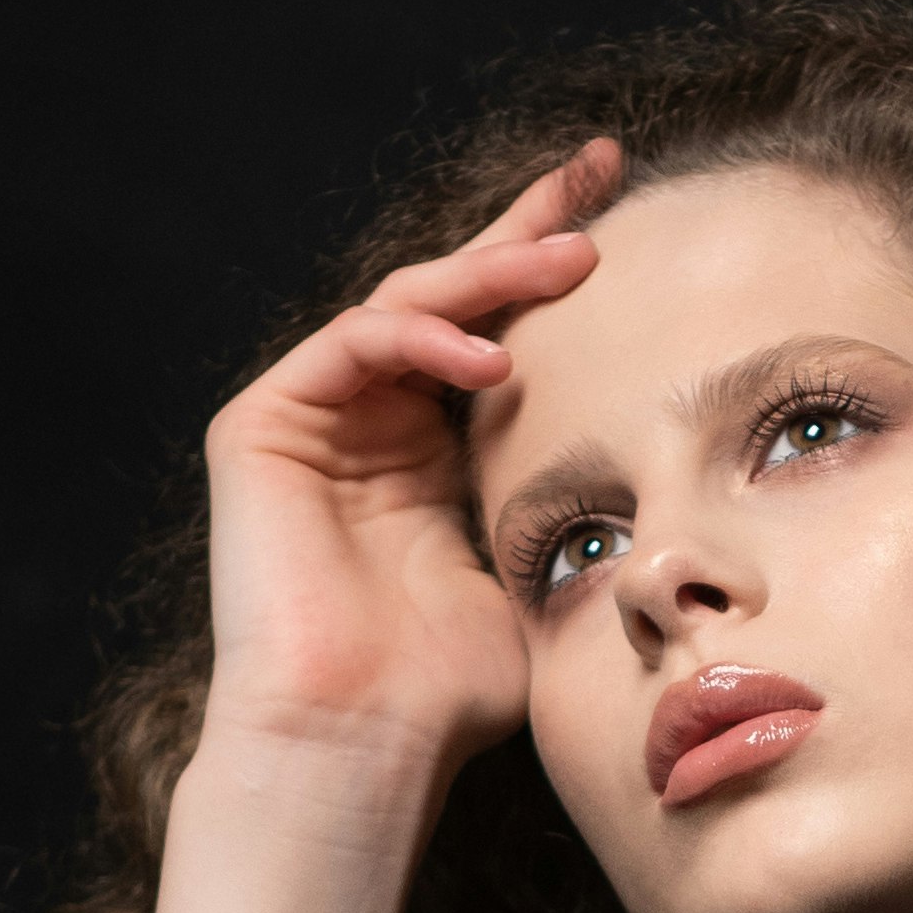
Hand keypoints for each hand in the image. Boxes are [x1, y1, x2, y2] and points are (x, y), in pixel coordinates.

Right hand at [197, 141, 615, 774]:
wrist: (361, 740)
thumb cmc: (447, 690)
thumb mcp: (534, 577)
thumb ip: (560, 502)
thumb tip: (650, 466)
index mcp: (428, 458)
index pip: (492, 336)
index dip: (546, 265)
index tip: (620, 202)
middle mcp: (368, 426)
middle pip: (449, 296)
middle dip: (525, 228)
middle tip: (600, 172)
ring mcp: (312, 422)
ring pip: (405, 305)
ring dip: (491, 276)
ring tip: (574, 263)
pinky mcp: (261, 427)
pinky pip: (351, 343)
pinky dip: (421, 338)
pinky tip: (490, 359)